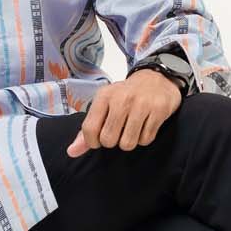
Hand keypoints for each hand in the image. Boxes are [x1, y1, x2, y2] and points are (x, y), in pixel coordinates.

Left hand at [66, 70, 181, 157]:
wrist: (157, 79)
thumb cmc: (125, 95)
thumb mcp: (104, 105)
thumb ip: (88, 129)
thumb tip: (71, 152)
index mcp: (104, 96)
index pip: (90, 129)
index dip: (92, 142)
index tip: (99, 139)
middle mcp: (122, 99)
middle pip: (109, 140)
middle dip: (113, 142)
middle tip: (118, 132)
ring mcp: (142, 105)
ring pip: (128, 143)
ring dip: (129, 142)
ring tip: (131, 129)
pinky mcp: (158, 111)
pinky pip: (146, 140)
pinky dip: (144, 138)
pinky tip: (144, 126)